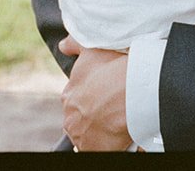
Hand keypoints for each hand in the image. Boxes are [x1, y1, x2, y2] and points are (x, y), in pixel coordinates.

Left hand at [58, 36, 131, 151]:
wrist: (131, 90)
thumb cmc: (113, 68)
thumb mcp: (92, 49)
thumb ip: (75, 44)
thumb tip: (62, 45)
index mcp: (68, 94)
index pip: (76, 99)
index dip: (92, 97)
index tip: (105, 95)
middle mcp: (70, 117)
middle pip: (81, 118)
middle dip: (93, 114)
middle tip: (113, 107)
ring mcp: (80, 135)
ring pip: (88, 134)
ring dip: (99, 130)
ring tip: (118, 121)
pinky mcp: (92, 149)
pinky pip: (97, 149)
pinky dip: (106, 145)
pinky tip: (118, 136)